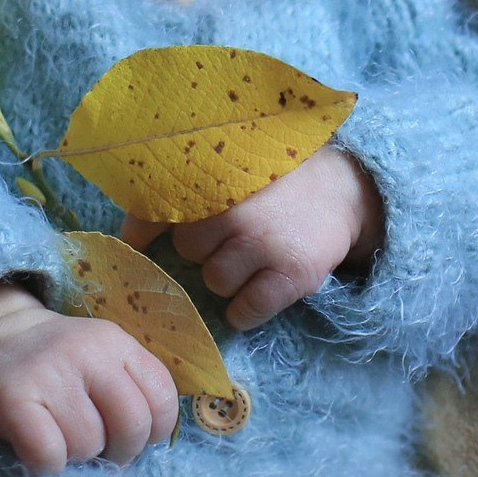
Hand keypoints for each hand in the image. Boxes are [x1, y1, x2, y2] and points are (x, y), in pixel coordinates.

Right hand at [0, 283, 178, 474]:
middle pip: (131, 425)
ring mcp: (48, 372)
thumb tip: (148, 447)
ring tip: (62, 441)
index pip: (162, 397)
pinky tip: (39, 452)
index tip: (132, 438)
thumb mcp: (100, 359)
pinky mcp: (12, 398)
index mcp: (116, 342)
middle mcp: (86, 351)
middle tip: (101, 453)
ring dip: (78, 456)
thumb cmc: (56, 366)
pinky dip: (47, 465)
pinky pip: (47, 453)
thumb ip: (130, 389)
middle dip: (121, 452)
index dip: (153, 431)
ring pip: (88, 444)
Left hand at [120, 146, 385, 331]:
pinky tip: (260, 289)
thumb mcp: (232, 166)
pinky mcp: (290, 274)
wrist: (347, 188)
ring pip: (214, 281)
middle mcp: (234, 209)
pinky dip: (247, 309)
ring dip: (228, 276)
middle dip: (204, 247)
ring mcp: (263, 243)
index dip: (144, 229)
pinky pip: (245, 310)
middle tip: (233, 234)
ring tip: (253, 256)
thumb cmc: (277, 178)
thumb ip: (187, 187)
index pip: (158, 208)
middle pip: (187, 249)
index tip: (138, 244)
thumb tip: (130, 234)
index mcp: (216, 176)